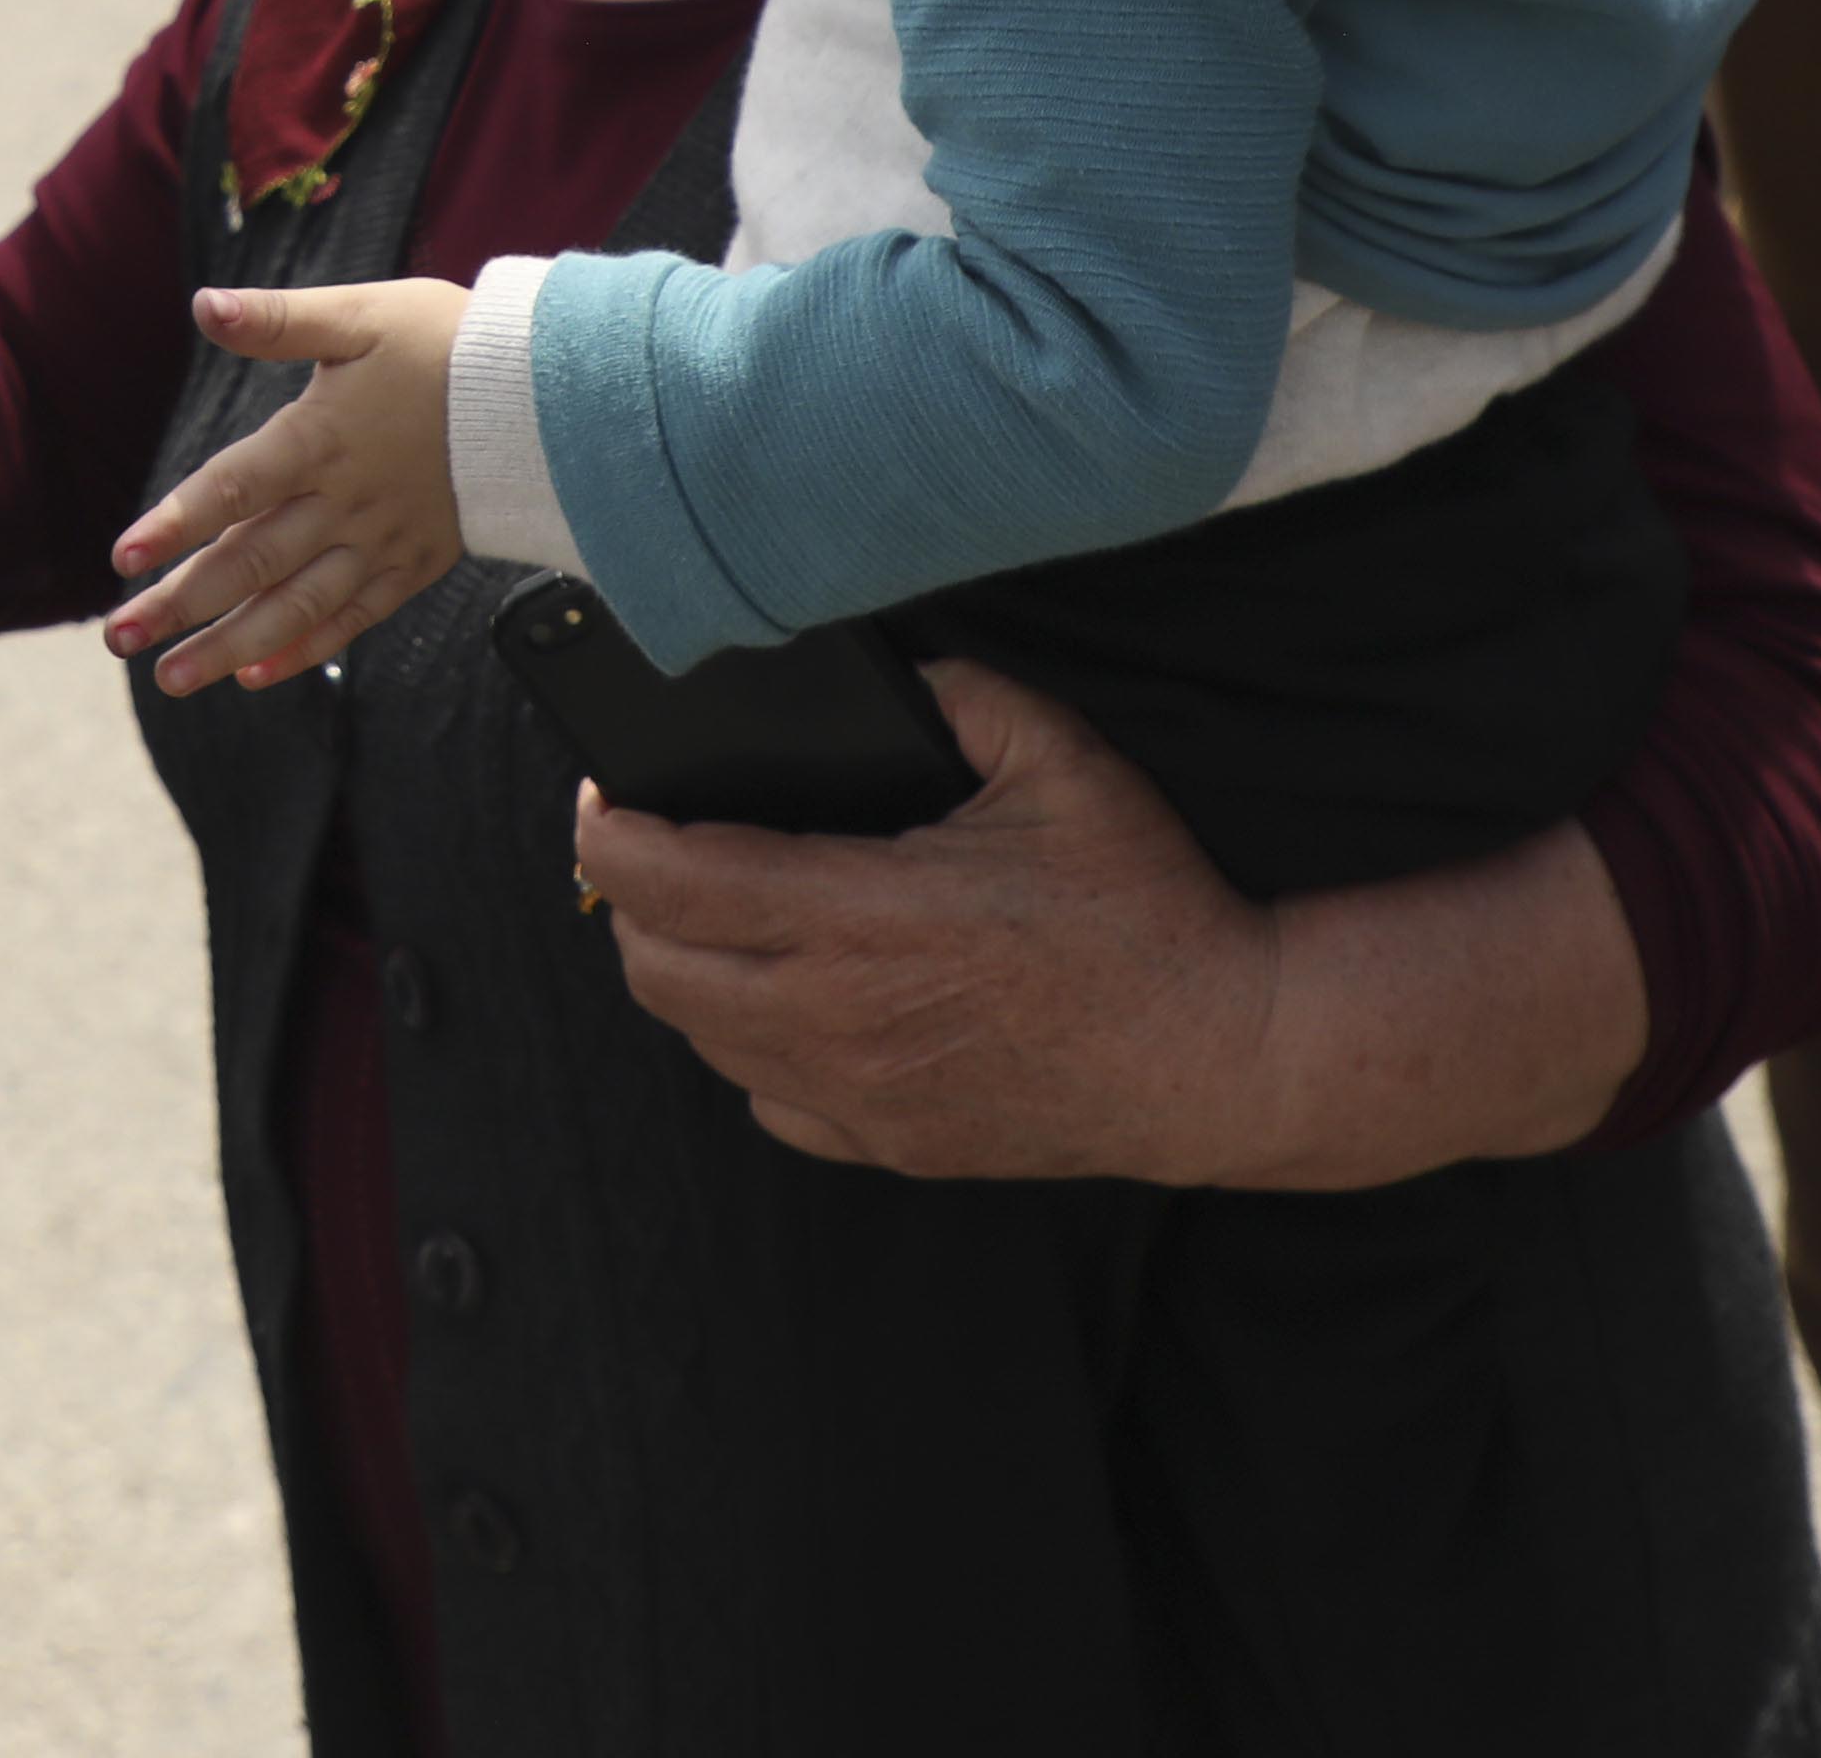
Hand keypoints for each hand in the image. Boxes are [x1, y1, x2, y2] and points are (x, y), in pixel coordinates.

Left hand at [104, 279, 469, 693]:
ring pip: (296, 605)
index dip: (177, 522)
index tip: (123, 558)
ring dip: (230, 645)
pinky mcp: (415, 564)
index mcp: (321, 439)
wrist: (549, 392)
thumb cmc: (447, 343)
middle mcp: (346, 501)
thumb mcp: (359, 314)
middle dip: (183, 603)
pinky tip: (258, 675)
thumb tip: (203, 304)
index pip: (234, 488)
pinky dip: (305, 649)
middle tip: (122, 637)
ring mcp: (381, 541)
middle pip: (252, 561)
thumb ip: (277, 319)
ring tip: (174, 679)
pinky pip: (353, 617)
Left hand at [579, 658, 1302, 1180]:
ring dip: (684, 973)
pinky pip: (770, 1103)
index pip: (673, 883)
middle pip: (656, 971)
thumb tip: (889, 675)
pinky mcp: (893, 1145)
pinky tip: (787, 999)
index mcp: (865, 916)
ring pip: (704, 1040)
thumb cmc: (1144, 908)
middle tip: (649, 848)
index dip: (610, 835)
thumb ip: (957, 696)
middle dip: (628, 903)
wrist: (1219, 1056)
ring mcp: (862, 1095)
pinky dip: (752, 1048)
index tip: (601, 798)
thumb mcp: (1059, 761)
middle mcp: (842, 1017)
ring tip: (710, 913)